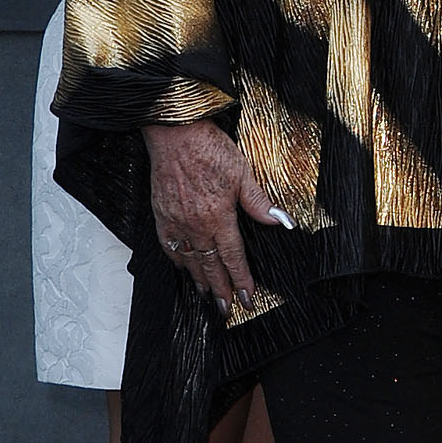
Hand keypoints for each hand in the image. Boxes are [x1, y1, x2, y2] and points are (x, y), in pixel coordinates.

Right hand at [143, 120, 283, 311]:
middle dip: (221, 290)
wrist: (174, 133)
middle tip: (228, 309)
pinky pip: (169, 246)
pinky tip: (183, 268)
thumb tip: (280, 222)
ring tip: (208, 295)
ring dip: (200, 280)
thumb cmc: (208, 148)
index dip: (241, 280)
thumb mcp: (242, 174)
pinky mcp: (161, 215)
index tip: (247, 298)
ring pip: (189, 260)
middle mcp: (195, 225)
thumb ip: (259, 203)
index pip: (233, 258)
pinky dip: (177, 261)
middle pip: (211, 266)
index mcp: (218, 218)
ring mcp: (176, 222)